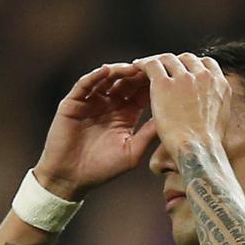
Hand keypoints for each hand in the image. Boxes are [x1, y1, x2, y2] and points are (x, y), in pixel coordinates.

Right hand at [33, 63, 158, 199]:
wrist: (71, 178)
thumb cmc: (104, 169)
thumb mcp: (133, 151)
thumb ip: (148, 133)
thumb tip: (173, 118)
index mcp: (126, 115)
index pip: (141, 93)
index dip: (152, 84)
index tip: (165, 76)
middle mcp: (109, 105)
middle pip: (126, 82)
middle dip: (138, 74)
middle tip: (150, 67)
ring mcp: (91, 102)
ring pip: (106, 79)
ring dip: (119, 72)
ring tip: (132, 68)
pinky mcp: (73, 103)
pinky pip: (84, 85)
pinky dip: (95, 76)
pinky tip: (106, 71)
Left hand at [136, 53, 231, 157]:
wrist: (199, 151)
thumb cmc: (208, 145)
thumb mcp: (221, 119)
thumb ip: (215, 104)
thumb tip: (209, 105)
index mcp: (220, 84)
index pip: (206, 64)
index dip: (192, 66)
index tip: (183, 71)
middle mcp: (205, 77)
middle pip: (187, 59)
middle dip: (174, 63)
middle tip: (162, 69)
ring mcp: (185, 79)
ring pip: (168, 59)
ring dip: (157, 61)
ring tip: (145, 67)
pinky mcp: (165, 84)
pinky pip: (152, 65)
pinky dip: (143, 64)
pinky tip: (136, 67)